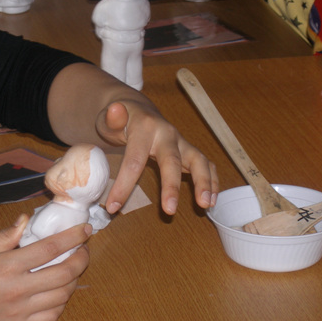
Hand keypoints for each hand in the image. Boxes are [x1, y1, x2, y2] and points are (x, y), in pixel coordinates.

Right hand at [0, 216, 91, 320]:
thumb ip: (2, 237)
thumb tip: (26, 220)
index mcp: (4, 267)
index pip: (50, 249)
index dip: (73, 237)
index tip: (85, 229)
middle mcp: (16, 290)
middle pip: (64, 274)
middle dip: (81, 258)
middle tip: (82, 248)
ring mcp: (18, 311)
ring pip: (62, 297)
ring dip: (74, 280)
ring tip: (71, 268)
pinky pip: (50, 317)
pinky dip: (61, 303)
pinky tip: (56, 292)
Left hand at [96, 101, 218, 215]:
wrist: (139, 110)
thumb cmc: (121, 121)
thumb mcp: (109, 119)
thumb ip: (111, 119)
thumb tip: (114, 110)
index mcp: (145, 129)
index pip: (134, 160)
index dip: (124, 186)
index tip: (113, 207)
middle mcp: (167, 134)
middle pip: (172, 160)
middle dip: (172, 186)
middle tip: (170, 210)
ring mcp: (181, 143)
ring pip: (198, 160)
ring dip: (204, 182)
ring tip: (205, 204)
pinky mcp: (190, 151)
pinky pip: (206, 164)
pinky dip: (212, 181)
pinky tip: (212, 200)